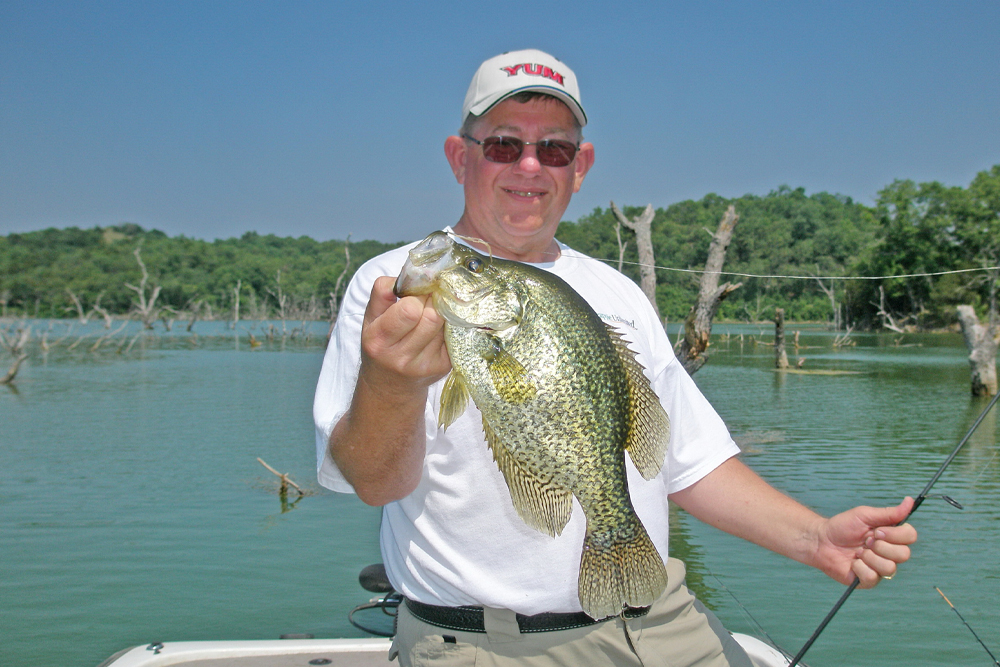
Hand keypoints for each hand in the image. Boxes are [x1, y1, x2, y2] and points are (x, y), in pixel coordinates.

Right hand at [359, 275, 450, 396]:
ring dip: (442, 313)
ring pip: (446, 324)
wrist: (389, 385)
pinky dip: (449, 326)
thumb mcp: (371, 317)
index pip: (410, 310)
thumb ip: (383, 291)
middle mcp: (401, 357)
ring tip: (432, 313)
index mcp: (379, 339)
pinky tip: (439, 329)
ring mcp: (426, 365)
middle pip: (433, 317)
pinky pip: (455, 335)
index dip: (417, 295)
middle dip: (432, 302)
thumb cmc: (381, 342)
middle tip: (428, 300)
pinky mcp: (444, 367)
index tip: (416, 292)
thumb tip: (412, 272)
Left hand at [814, 497, 917, 587]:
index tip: (877, 530)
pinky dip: (859, 567)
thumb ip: (889, 512)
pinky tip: (852, 562)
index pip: (910, 536)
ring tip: (858, 552)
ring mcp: (880, 568)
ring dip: (869, 557)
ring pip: (889, 568)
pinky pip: (872, 577)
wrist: (821, 540)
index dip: (895, 534)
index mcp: (891, 537)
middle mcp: (890, 554)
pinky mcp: (868, 580)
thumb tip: (910, 500)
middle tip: (865, 541)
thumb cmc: (842, 526)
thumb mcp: (865, 515)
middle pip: (904, 554)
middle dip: (881, 546)